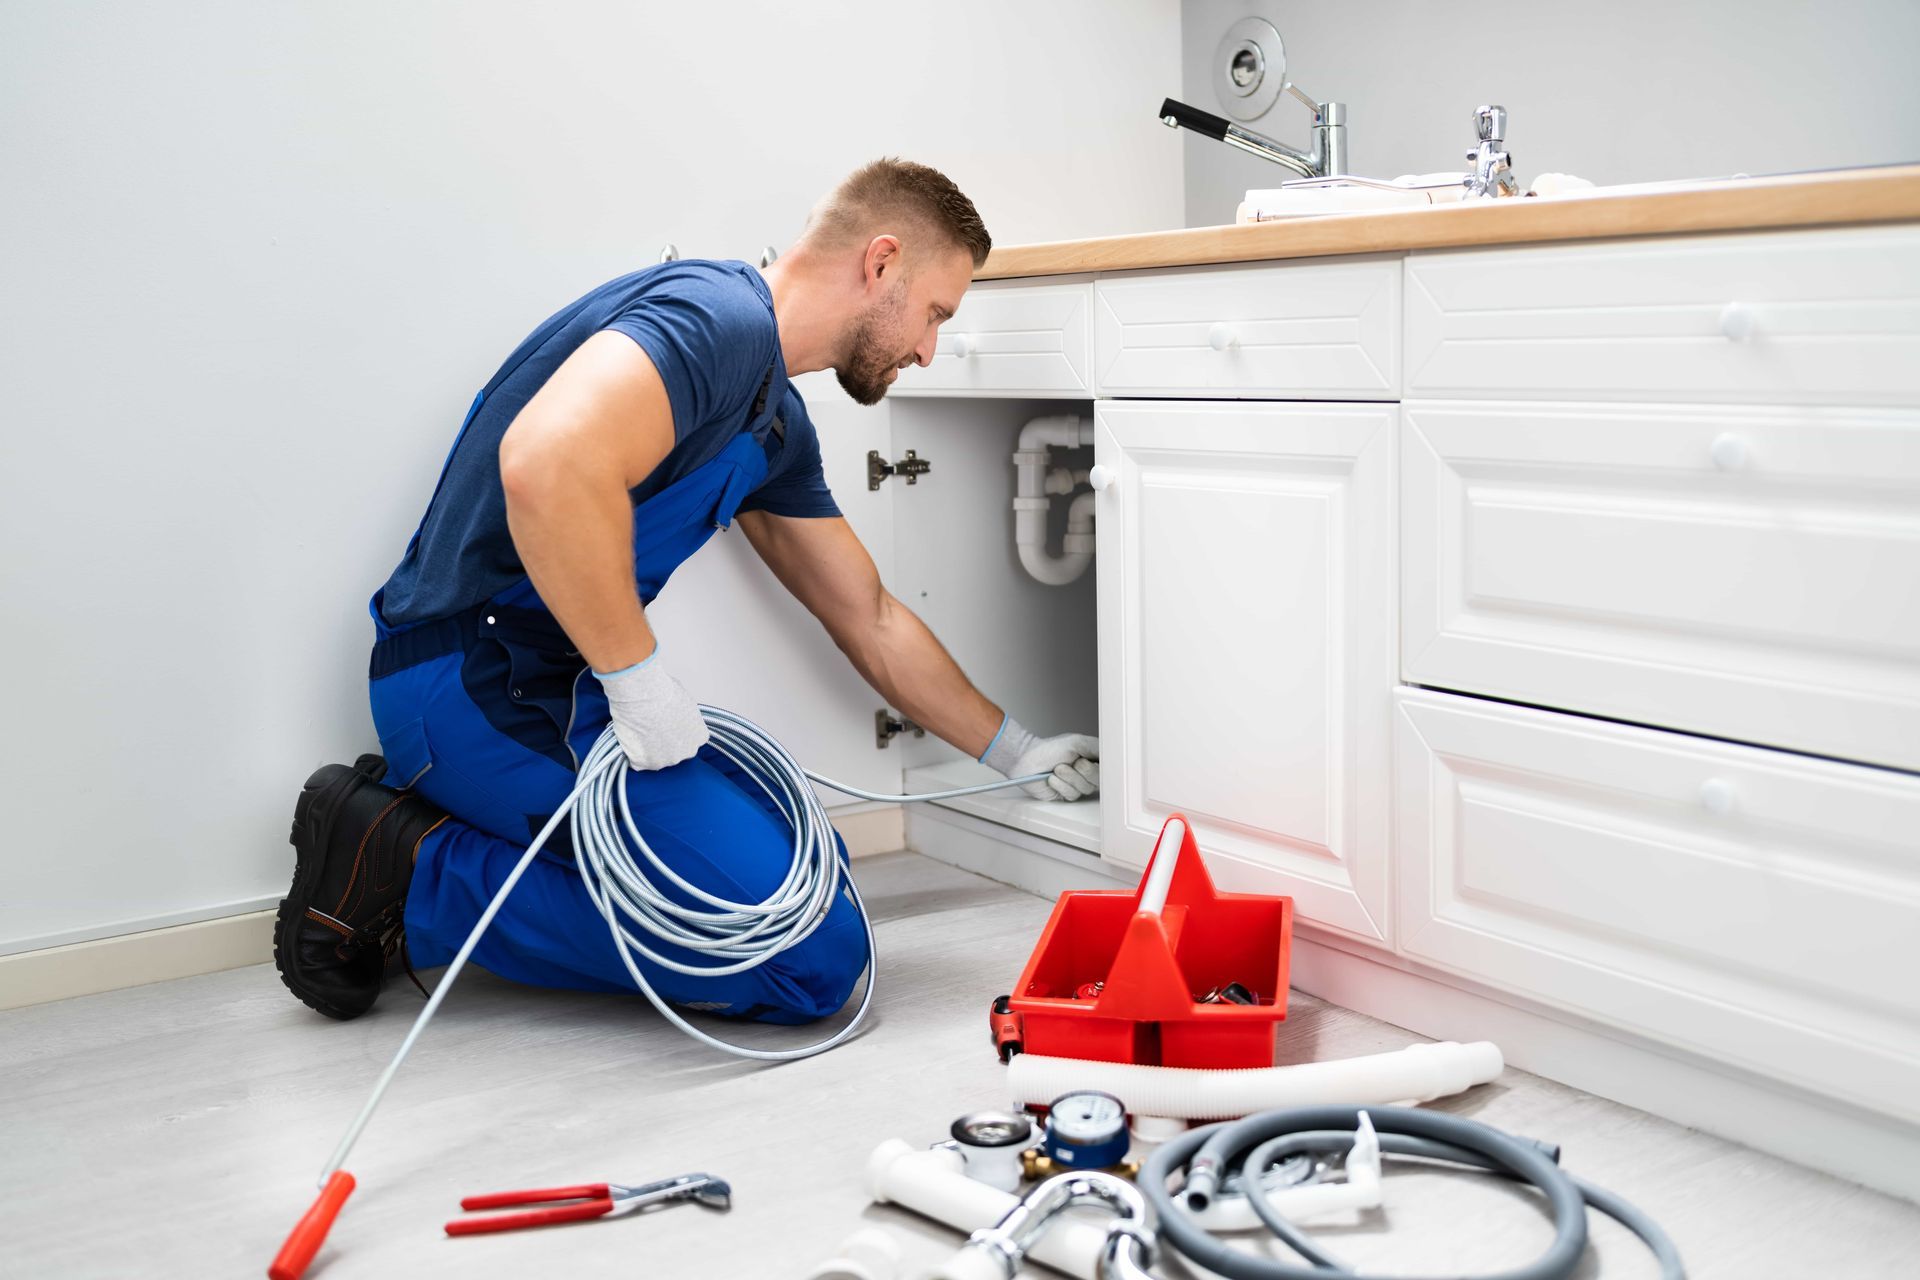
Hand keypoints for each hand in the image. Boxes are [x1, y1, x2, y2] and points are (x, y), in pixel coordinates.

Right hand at [593, 647, 708, 770]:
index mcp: (699, 736)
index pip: (691, 741)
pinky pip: (637, 761)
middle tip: (651, 728)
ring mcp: (665, 761)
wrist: (641, 695)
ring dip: (648, 748)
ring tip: (639, 729)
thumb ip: (684, 715)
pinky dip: (632, 752)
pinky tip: (630, 736)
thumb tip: (674, 714)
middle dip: (664, 743)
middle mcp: (686, 752)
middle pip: (675, 752)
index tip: (668, 726)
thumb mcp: (683, 700)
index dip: (677, 733)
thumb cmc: (661, 691)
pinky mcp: (644, 764)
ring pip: (656, 758)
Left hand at [981, 714, 1099, 801]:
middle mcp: (1086, 773)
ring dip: (1069, 777)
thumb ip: (1097, 747)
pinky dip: (1060, 785)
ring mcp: (1076, 784)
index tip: (1093, 761)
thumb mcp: (1077, 742)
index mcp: (1091, 758)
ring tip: (1057, 768)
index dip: (1101, 767)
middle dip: (1084, 771)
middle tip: (1074, 762)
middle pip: (1098, 780)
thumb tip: (1114, 751)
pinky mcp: (1066, 794)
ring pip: (1084, 788)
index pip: (1107, 767)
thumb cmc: (1049, 749)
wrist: (1027, 759)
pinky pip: (1072, 794)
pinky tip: (1052, 778)